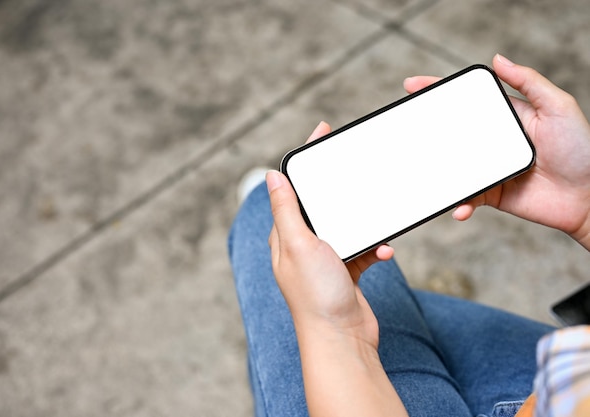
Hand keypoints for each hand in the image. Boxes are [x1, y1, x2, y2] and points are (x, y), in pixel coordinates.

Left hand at [267, 121, 392, 345]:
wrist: (342, 340)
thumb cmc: (316, 295)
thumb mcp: (299, 245)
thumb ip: (287, 211)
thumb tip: (272, 176)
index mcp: (285, 235)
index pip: (293, 187)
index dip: (305, 157)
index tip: (322, 130)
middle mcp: (302, 245)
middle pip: (321, 201)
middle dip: (338, 183)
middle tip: (354, 161)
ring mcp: (325, 258)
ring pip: (346, 224)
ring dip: (363, 220)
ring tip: (377, 218)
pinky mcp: (346, 271)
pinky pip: (363, 247)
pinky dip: (375, 246)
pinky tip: (384, 251)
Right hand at [405, 54, 589, 249]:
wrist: (589, 198)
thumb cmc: (582, 150)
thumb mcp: (558, 107)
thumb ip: (529, 82)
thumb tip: (499, 59)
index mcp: (507, 117)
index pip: (468, 100)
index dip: (440, 91)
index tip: (413, 86)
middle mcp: (494, 141)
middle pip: (452, 131)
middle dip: (426, 127)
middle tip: (404, 124)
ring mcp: (490, 168)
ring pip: (453, 165)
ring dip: (437, 168)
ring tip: (424, 169)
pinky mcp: (491, 193)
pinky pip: (467, 196)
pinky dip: (460, 203)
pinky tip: (460, 207)